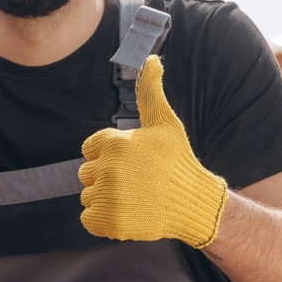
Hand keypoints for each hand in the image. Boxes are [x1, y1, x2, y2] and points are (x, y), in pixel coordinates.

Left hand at [79, 56, 228, 247]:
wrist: (194, 202)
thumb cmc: (178, 160)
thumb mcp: (164, 123)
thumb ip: (150, 91)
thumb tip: (151, 59)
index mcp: (115, 143)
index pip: (90, 149)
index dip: (108, 155)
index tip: (131, 162)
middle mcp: (108, 168)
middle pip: (87, 173)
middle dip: (106, 177)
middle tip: (135, 181)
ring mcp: (108, 197)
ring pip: (88, 196)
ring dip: (105, 199)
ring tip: (133, 197)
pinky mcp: (108, 222)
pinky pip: (89, 219)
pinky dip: (103, 219)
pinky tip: (127, 212)